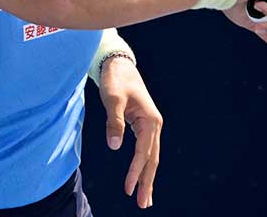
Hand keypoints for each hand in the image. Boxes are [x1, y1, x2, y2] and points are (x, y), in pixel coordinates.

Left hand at [98, 56, 161, 208]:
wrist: (118, 64)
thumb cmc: (116, 80)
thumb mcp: (112, 99)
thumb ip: (114, 123)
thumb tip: (115, 147)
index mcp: (151, 120)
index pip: (143, 152)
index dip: (135, 172)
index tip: (127, 189)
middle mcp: (154, 125)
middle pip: (152, 159)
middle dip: (147, 182)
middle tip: (143, 204)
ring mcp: (150, 125)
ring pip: (150, 156)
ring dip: (147, 177)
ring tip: (144, 198)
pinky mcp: (143, 125)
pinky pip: (145, 150)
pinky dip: (143, 165)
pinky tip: (140, 176)